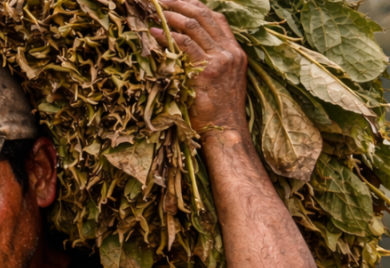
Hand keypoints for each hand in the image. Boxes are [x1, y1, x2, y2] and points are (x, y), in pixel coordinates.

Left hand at [150, 0, 248, 138]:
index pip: (216, 17)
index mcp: (235, 51)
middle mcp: (230, 51)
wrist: (226, 131)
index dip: (195, 5)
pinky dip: (168, 36)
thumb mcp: (223, 79)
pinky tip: (154, 34)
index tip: (176, 1)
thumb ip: (212, 59)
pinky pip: (185, 45)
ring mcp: (220, 60)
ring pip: (193, 25)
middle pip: (203, 15)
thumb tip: (187, 44)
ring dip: (170, 16)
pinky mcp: (207, 71)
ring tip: (154, 12)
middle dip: (179, 3)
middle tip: (159, 0)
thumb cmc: (219, 109)